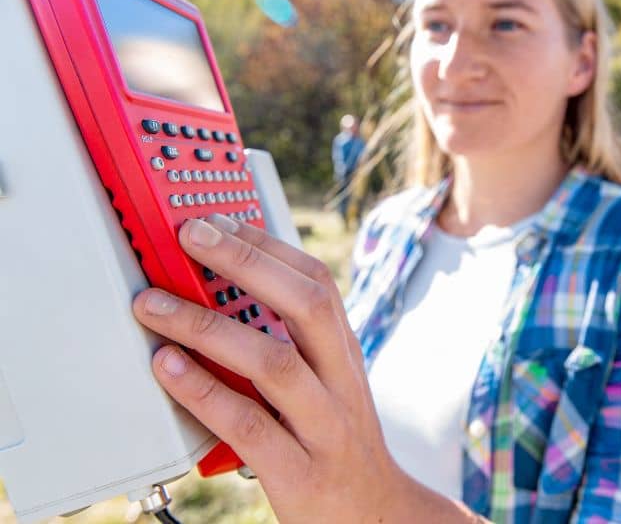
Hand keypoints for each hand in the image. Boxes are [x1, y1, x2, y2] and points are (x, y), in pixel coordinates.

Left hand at [133, 214, 481, 522]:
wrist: (375, 516)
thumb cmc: (338, 445)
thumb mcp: (329, 386)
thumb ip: (291, 345)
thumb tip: (226, 296)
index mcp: (345, 355)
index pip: (316, 283)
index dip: (267, 245)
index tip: (220, 220)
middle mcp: (340, 383)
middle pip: (304, 306)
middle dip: (245, 262)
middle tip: (190, 235)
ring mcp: (324, 428)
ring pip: (273, 363)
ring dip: (206, 326)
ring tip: (153, 304)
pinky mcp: (300, 473)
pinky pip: (248, 426)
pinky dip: (202, 392)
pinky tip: (166, 367)